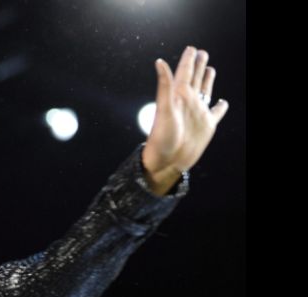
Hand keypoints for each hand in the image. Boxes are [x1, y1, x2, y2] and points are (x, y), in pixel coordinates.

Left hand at [142, 46, 229, 181]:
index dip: (187, 60)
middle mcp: (189, 102)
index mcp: (178, 97)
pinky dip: (220, 107)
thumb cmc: (161, 138)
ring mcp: (198, 114)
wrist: (167, 161)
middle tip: (202, 52)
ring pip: (206, 92)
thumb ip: (164, 86)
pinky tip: (223, 102)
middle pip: (195, 79)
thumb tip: (160, 62)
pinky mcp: (207, 126)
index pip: (184, 73)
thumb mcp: (164, 109)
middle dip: (198, 65)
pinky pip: (216, 113)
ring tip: (210, 69)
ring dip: (208, 80)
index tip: (191, 48)